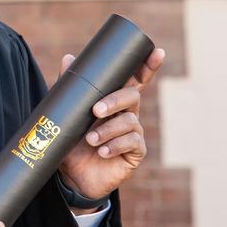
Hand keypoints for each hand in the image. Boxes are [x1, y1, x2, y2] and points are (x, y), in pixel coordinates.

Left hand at [58, 47, 164, 202]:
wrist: (70, 174)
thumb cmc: (71, 140)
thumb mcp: (68, 113)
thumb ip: (69, 87)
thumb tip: (69, 58)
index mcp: (114, 100)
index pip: (134, 80)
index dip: (147, 66)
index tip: (158, 51)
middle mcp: (127, 113)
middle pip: (132, 96)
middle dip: (115, 100)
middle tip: (95, 110)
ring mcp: (133, 133)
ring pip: (129, 122)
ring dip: (108, 130)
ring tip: (90, 140)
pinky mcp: (135, 153)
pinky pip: (132, 143)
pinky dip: (115, 145)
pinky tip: (102, 151)